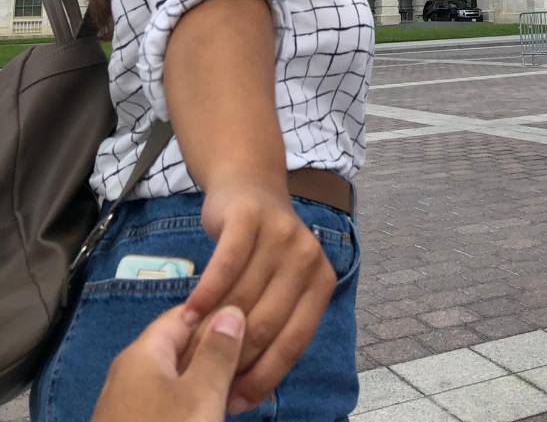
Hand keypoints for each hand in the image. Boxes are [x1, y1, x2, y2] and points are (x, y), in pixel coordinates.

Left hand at [91, 304, 244, 421]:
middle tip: (258, 353)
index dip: (221, 311)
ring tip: (246, 383)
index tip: (255, 315)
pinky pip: (170, 403)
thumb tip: (230, 309)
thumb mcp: (201, 396)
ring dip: (211, 378)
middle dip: (220, 348)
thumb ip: (218, 351)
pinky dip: (196, 402)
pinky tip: (219, 410)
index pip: (186, 313)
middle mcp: (132, 372)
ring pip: (179, 378)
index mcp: (143, 353)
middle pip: (182, 345)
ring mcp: (130, 404)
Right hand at [182, 179, 335, 413]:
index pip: (295, 341)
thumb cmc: (260, 248)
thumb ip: (271, 323)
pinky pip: (226, 264)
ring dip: (212, 331)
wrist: (248, 185)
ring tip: (187, 355)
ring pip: (243, 298)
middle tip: (203, 380)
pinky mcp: (250, 217)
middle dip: (234, 358)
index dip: (265, 377)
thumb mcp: (277, 283)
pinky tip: (187, 314)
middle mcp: (307, 256)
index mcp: (321, 280)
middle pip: (267, 323)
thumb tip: (246, 391)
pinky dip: (205, 294)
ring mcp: (281, 233)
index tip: (236, 402)